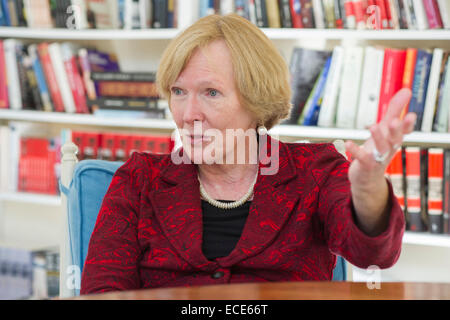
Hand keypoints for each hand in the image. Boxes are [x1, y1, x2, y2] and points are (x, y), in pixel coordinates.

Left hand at [344, 88, 415, 234]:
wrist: (367, 178)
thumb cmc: (377, 150)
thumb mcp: (385, 129)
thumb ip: (394, 110)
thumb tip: (407, 90)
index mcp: (394, 140)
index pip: (404, 132)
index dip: (408, 125)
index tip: (411, 115)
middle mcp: (388, 149)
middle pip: (395, 140)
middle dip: (395, 131)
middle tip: (394, 121)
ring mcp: (377, 159)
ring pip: (381, 149)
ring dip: (378, 138)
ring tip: (372, 126)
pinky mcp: (365, 166)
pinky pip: (362, 159)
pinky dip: (355, 151)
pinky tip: (348, 142)